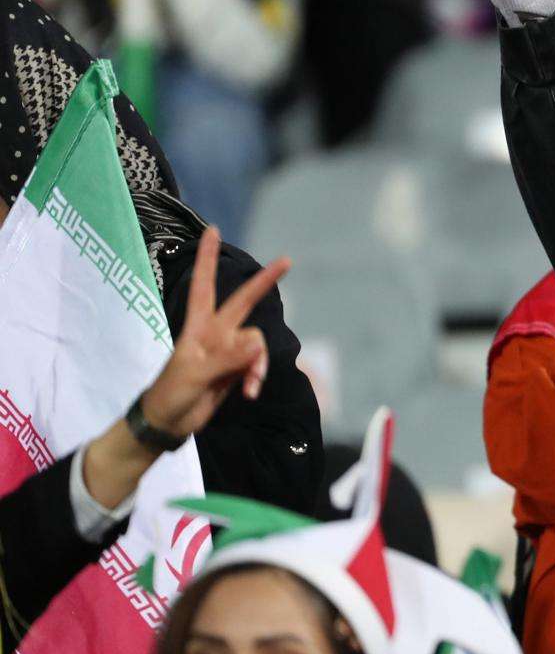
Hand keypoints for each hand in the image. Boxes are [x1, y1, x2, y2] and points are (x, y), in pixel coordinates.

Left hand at [141, 228, 288, 438]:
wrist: (168, 423)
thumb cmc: (171, 394)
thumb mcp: (195, 374)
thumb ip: (227, 357)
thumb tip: (257, 342)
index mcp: (198, 327)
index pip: (204, 285)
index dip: (207, 258)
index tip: (213, 230)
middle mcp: (216, 333)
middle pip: (244, 303)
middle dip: (264, 283)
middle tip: (287, 261)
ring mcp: (228, 351)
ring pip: (257, 344)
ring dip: (258, 364)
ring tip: (250, 386)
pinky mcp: (236, 370)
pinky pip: (257, 364)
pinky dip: (257, 377)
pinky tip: (249, 393)